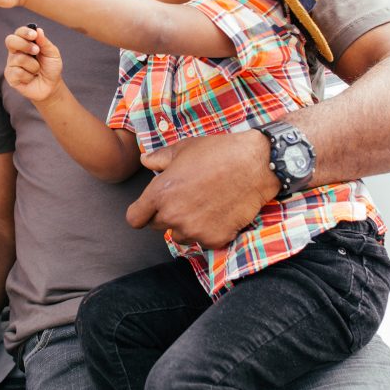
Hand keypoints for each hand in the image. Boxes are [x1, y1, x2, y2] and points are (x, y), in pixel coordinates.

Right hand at [3, 25, 62, 101]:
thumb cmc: (50, 67)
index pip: (19, 32)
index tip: (34, 35)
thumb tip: (38, 30)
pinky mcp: (10, 76)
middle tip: (37, 51)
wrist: (51, 86)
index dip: (25, 32)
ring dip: (33, 66)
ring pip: (18, 59)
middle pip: (10, 41)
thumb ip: (45, 42)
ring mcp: (11, 63)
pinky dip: (28, 76)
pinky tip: (30, 78)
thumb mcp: (52, 54)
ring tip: (37, 71)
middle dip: (24, 45)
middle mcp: (16, 51)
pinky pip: (17, 72)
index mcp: (25, 42)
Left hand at [127, 132, 276, 246]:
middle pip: (157, 227)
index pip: (135, 219)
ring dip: (186, 225)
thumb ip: (158, 158)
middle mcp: (173, 216)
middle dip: (166, 215)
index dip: (140, 213)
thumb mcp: (183, 149)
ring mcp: (194, 230)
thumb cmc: (217, 152)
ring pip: (180, 236)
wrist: (254, 165)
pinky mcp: (215, 239)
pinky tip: (219, 212)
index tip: (149, 209)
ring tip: (203, 205)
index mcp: (159, 194)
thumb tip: (144, 160)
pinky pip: (204, 240)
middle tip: (185, 199)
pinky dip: (209, 231)